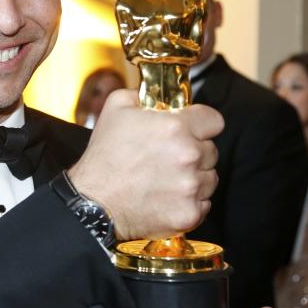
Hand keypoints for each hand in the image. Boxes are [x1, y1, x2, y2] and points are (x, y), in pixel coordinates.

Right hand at [68, 90, 222, 240]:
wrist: (93, 202)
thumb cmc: (104, 156)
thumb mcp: (115, 108)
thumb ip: (142, 94)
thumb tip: (155, 94)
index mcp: (175, 127)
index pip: (214, 121)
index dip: (201, 124)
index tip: (191, 130)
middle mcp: (188, 155)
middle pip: (211, 150)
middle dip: (194, 152)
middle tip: (168, 158)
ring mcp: (191, 187)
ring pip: (209, 178)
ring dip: (194, 177)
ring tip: (166, 180)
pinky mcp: (189, 214)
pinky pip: (203, 204)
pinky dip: (190, 202)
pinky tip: (167, 198)